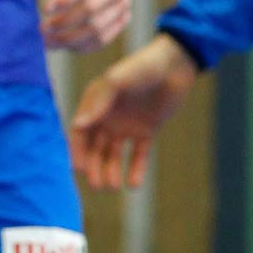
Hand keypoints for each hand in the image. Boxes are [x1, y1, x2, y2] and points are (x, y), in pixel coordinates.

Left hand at [33, 0, 129, 52]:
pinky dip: (81, 46)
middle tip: (41, 29)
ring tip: (47, 42)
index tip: (44, 8)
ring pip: (97, 28)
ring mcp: (123, 4)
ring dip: (70, 38)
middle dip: (64, 21)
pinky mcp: (122, 20)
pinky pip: (103, 39)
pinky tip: (61, 46)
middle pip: (91, 8)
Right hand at [68, 33, 198, 190]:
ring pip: (114, 153)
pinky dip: (136, 168)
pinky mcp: (147, 130)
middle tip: (98, 185)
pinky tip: (134, 184)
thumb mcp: (116, 81)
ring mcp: (127, 124)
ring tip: (114, 186)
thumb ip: (97, 102)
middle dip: (94, 166)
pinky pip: (139, 153)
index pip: (80, 131)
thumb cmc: (141, 68)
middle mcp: (108, 116)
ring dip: (111, 170)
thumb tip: (78, 125)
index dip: (77, 150)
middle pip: (95, 147)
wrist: (174, 66)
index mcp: (96, 103)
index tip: (78, 168)